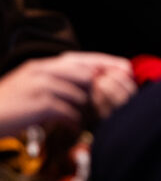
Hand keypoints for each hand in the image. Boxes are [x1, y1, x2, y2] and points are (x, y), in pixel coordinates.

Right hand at [0, 52, 132, 135]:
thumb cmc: (6, 105)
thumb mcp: (28, 84)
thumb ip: (53, 79)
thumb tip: (85, 80)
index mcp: (41, 65)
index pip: (80, 59)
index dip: (104, 62)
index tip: (123, 68)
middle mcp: (42, 71)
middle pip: (84, 74)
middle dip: (99, 86)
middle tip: (109, 96)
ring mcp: (41, 86)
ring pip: (79, 93)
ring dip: (83, 107)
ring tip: (83, 116)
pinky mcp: (40, 104)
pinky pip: (68, 110)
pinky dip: (73, 120)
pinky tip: (74, 126)